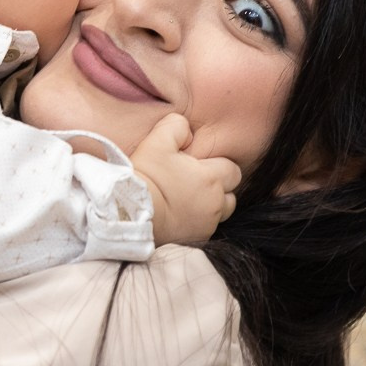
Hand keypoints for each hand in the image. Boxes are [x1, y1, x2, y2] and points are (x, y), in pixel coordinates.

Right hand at [131, 114, 241, 245]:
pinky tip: (179, 215)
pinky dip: (198, 222)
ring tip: (187, 200)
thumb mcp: (157, 141)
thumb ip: (176, 126)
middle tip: (194, 183)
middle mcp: (216, 203)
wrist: (132, 214)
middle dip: (219, 187)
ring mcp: (208, 224)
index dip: (218, 166)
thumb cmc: (147, 177)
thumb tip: (186, 129)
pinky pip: (205, 228)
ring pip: (220, 213)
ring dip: (210, 206)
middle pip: (231, 194)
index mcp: (212, 178)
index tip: (198, 166)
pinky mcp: (197, 238)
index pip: (232, 169)